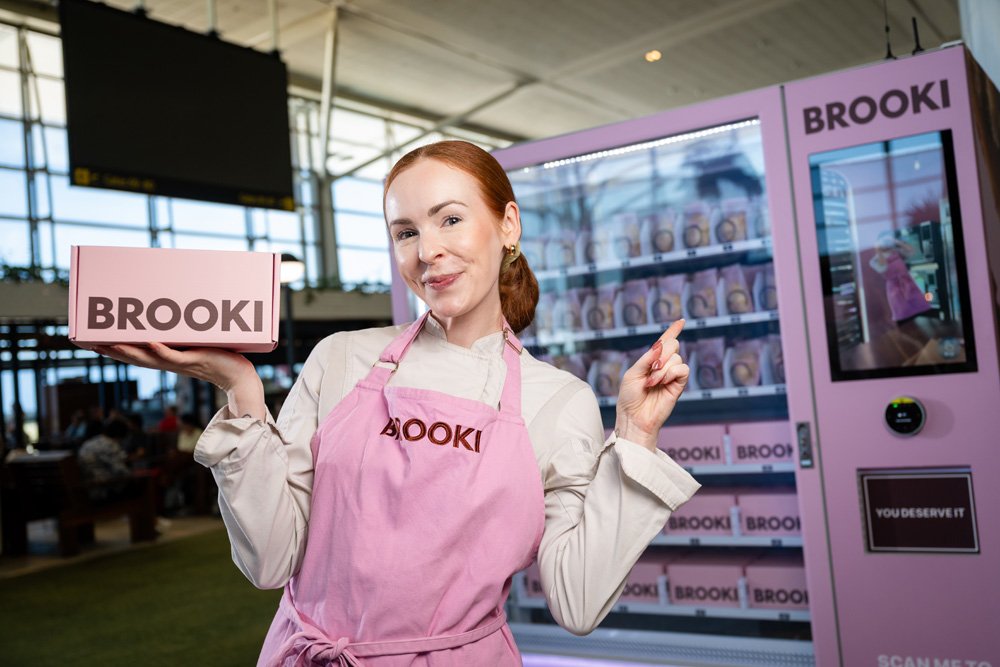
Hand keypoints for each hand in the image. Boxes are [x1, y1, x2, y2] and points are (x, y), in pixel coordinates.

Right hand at [92, 343, 264, 418]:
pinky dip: (162, 351)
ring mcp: (182, 362)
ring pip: (150, 358)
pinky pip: (175, 356)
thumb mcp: (197, 345)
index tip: (96, 342)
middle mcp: (171, 362)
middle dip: (114, 350)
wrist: (240, 376)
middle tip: (90, 342)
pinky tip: (150, 343)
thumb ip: (185, 337)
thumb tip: (173, 322)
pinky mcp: (196, 360)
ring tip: (110, 344)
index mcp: (169, 359)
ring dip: (130, 351)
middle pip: (137, 357)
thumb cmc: (221, 359)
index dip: (118, 349)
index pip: (138, 355)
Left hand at [614, 319, 688, 450]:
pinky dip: (671, 372)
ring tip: (652, 382)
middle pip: (673, 345)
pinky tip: (662, 382)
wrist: (634, 416)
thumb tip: (660, 345)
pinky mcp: (679, 385)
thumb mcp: (632, 373)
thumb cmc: (630, 397)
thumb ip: (647, 359)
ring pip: (677, 357)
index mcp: (651, 360)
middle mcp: (663, 365)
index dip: (672, 331)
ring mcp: (672, 375)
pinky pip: (683, 369)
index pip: (664, 342)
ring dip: (662, 368)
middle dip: (662, 354)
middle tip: (651, 369)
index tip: (681, 321)